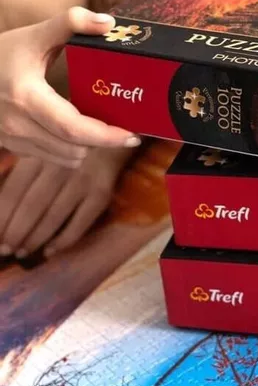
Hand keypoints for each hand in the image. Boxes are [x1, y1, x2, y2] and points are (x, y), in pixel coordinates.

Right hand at [0, 6, 140, 166]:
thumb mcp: (32, 36)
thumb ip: (69, 24)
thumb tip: (108, 23)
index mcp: (27, 98)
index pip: (73, 128)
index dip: (106, 136)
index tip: (132, 135)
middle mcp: (19, 125)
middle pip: (75, 148)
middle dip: (104, 142)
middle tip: (126, 131)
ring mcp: (14, 140)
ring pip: (66, 158)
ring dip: (88, 147)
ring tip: (103, 130)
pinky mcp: (15, 147)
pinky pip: (54, 158)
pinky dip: (71, 148)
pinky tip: (79, 132)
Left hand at [0, 146, 135, 258]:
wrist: (119, 132)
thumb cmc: (80, 139)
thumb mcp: (48, 143)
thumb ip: (29, 165)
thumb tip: (8, 200)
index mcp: (41, 154)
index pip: (14, 190)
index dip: (2, 216)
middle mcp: (59, 166)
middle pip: (31, 205)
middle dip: (16, 232)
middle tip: (6, 250)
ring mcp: (82, 180)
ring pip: (53, 216)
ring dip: (35, 238)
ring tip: (23, 252)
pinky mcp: (101, 191)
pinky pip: (80, 221)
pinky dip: (64, 239)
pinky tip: (51, 251)